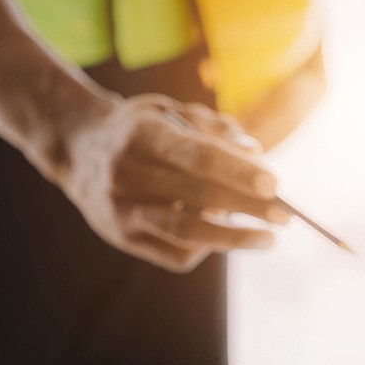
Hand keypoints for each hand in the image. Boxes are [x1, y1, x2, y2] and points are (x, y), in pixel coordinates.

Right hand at [44, 93, 290, 271]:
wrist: (77, 148)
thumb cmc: (139, 128)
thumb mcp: (170, 111)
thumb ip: (214, 129)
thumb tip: (257, 154)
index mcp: (142, 134)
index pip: (195, 156)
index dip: (236, 172)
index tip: (274, 184)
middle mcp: (127, 174)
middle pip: (198, 197)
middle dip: (249, 209)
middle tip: (287, 217)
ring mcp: (121, 210)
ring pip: (186, 233)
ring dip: (233, 239)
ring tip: (268, 239)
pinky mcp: (121, 237)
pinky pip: (173, 253)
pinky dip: (205, 248)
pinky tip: (223, 236)